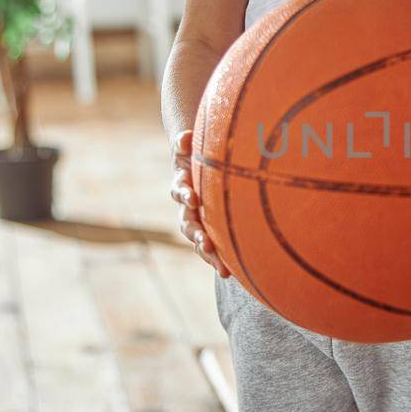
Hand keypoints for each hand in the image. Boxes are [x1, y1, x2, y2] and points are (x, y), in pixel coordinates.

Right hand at [170, 128, 230, 276]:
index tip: (192, 197)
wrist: (197, 166)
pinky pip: (210, 248)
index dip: (184, 194)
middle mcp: (187, 207)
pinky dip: (218, 260)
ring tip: (221, 267)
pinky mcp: (208, 231)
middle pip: (187, 223)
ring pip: (198, 240)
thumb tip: (185, 138)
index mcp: (183, 185)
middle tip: (205, 241)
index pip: (180, 191)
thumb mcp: (188, 146)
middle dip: (196, 233)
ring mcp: (197, 221)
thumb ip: (184, 143)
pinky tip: (230, 273)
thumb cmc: (195, 154)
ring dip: (207, 252)